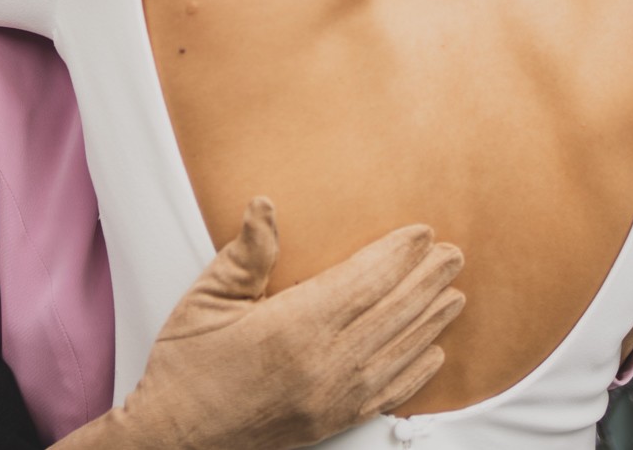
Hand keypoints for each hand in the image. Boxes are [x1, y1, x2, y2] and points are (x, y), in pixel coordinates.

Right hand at [57, 198, 464, 449]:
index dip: (396, 254)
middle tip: (454, 256)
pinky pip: (387, 395)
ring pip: (397, 354)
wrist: (177, 438)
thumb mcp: (204, 300)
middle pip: (391, 314)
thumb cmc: (185, 365)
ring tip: (455, 295)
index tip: (422, 233)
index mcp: (293, 327)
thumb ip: (245, 255)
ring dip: (430, 322)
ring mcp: (331, 398)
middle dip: (426, 281)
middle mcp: (322, 364)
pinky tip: (433, 353)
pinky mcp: (331, 422)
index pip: (362, 281)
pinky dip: (415, 372)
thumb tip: (265, 207)